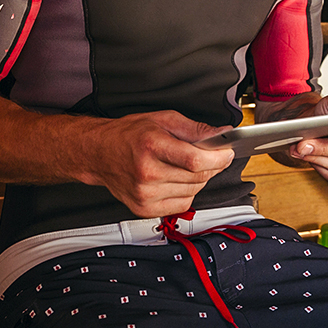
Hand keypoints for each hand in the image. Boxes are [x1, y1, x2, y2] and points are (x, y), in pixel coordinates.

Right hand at [75, 110, 234, 217]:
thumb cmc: (129, 134)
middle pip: (197, 177)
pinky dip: (188, 192)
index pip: (195, 160)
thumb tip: (221, 133)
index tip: (227, 152)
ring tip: (188, 165)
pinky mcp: (144, 208)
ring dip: (200, 179)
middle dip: (213, 166)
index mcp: (151, 146)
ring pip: (193, 191)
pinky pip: (182, 203)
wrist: (99, 153)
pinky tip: (178, 179)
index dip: (218, 158)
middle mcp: (146, 173)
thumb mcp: (163, 119)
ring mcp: (144, 194)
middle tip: (213, 155)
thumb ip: (194, 128)